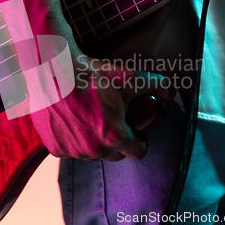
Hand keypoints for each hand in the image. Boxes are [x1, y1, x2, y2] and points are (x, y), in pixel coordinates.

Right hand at [30, 52, 175, 161]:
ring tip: (93, 118)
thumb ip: (158, 84)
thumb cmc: (90, 74)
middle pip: (116, 155)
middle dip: (117, 141)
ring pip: (93, 154)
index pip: (139, 152)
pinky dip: (74, 139)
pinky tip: (74, 121)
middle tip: (112, 119)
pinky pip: (72, 150)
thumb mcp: (130, 76)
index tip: (135, 128)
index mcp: (114, 137)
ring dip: (95, 142)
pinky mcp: (55, 148)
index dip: (140, 139)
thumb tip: (172, 92)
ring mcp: (72, 151)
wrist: (52, 69)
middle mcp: (93, 150)